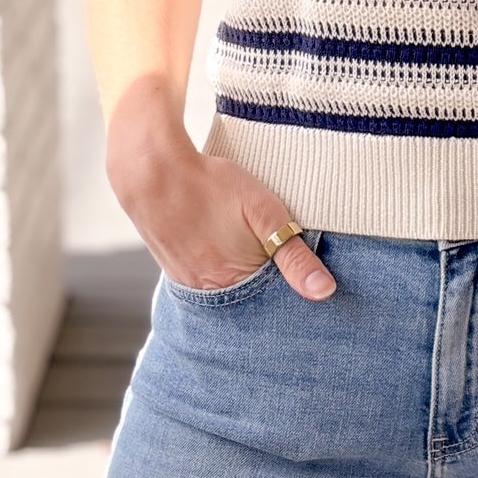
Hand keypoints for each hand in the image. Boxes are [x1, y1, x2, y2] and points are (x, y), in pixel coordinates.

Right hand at [112, 138, 335, 301]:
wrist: (152, 172)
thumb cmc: (212, 186)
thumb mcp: (264, 212)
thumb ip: (294, 254)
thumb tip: (325, 292)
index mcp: (234, 285)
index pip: (273, 306)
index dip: (290, 294)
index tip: (304, 284)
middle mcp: (209, 294)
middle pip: (249, 303)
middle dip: (268, 291)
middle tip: (277, 265)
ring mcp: (188, 283)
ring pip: (228, 292)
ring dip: (244, 281)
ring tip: (252, 257)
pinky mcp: (175, 270)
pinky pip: (206, 280)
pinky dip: (222, 272)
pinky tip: (227, 251)